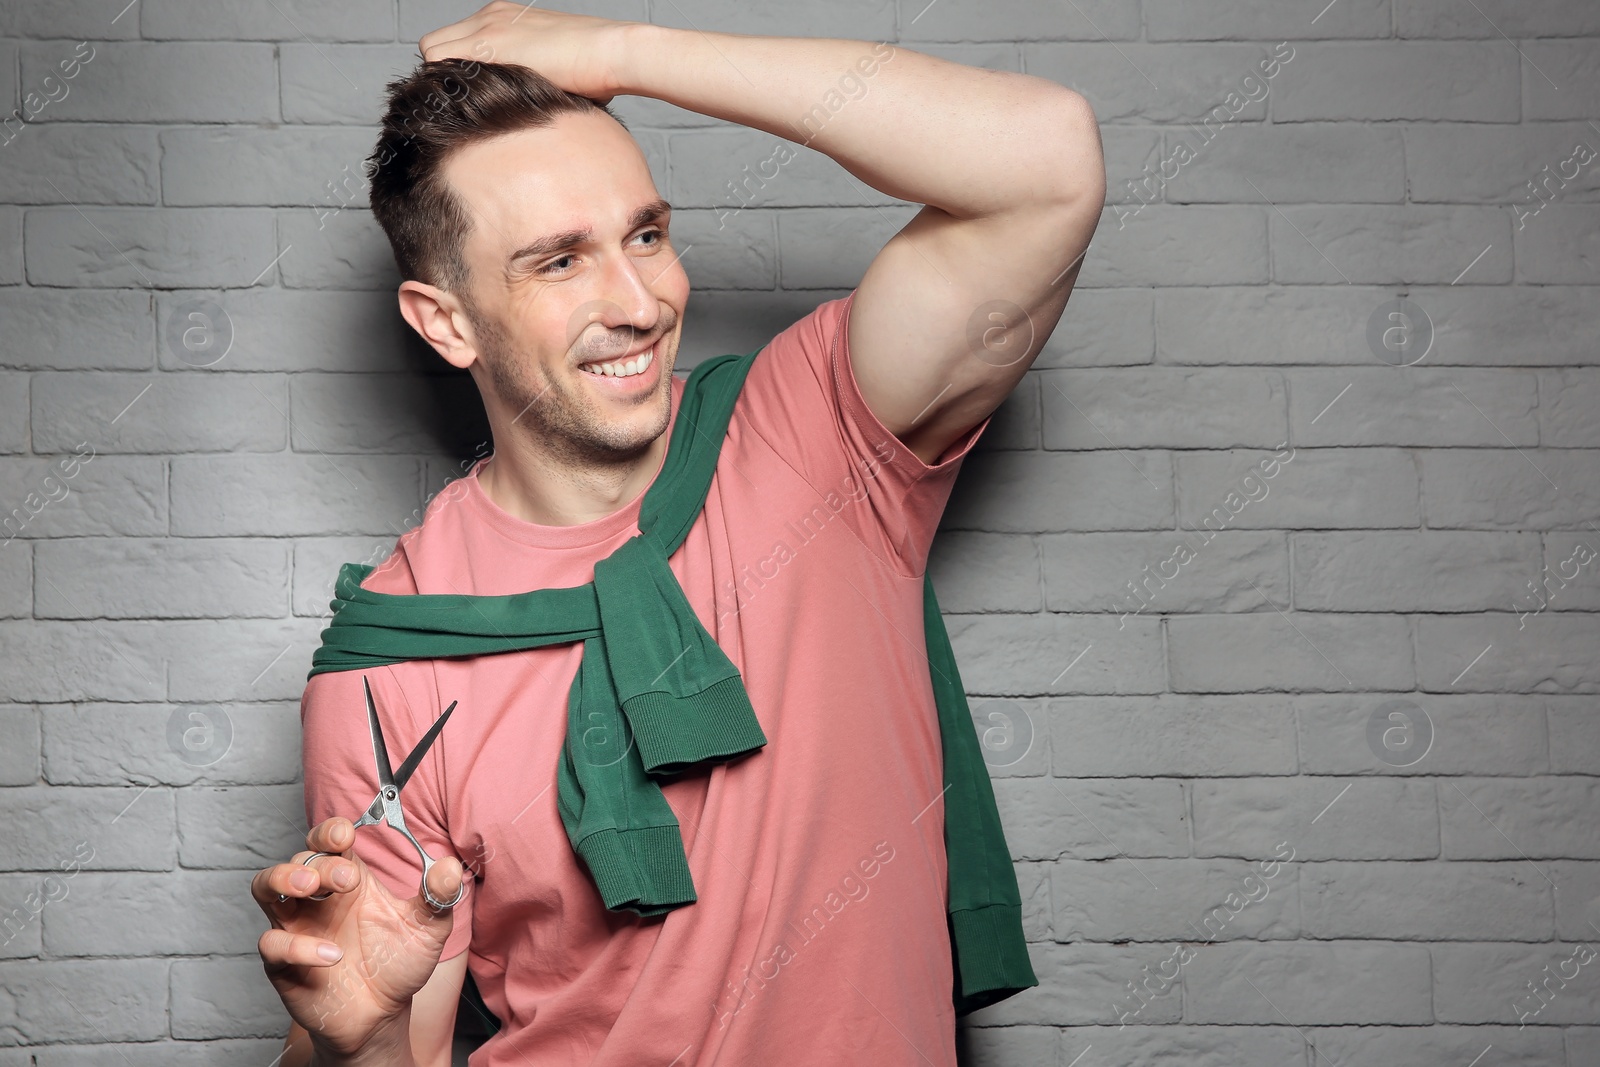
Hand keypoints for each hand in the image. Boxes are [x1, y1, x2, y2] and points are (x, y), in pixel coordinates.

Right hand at [253, 817, 465, 1058]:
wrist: (381, 1015)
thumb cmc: (398, 964)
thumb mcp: (428, 928)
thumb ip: (438, 897)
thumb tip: (450, 865)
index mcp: (350, 880)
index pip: (329, 841)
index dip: (331, 831)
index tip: (345, 835)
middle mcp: (318, 898)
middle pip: (301, 860)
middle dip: (320, 862)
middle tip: (347, 879)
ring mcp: (297, 928)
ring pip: (265, 887)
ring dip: (282, 878)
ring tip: (309, 886)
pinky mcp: (283, 963)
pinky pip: (272, 945)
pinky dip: (297, 946)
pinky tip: (331, 955)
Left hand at [418, 1, 632, 105]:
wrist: (614, 53)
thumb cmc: (597, 71)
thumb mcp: (557, 72)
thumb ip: (533, 81)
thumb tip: (528, 112)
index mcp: (507, 19)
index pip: (457, 43)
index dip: (458, 72)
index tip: (471, 97)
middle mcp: (492, 16)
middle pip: (436, 45)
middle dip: (443, 76)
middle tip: (460, 107)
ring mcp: (489, 27)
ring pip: (433, 53)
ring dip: (444, 83)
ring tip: (464, 110)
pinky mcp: (490, 44)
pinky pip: (440, 62)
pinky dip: (447, 87)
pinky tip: (469, 108)